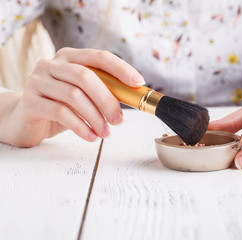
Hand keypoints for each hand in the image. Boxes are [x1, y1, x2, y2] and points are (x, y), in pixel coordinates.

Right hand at [1, 47, 144, 146]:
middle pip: (85, 76)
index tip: (138, 82)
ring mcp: (37, 81)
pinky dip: (80, 127)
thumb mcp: (84, 96)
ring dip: (95, 117)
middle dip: (107, 100)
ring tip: (106, 133)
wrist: (26, 120)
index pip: (99, 57)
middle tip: (119, 120)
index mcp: (69, 57)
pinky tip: (91, 137)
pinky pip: (60, 112)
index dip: (121, 68)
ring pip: (74, 96)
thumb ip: (103, 92)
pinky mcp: (30, 101)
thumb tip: (133, 97)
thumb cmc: (61, 107)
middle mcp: (52, 65)